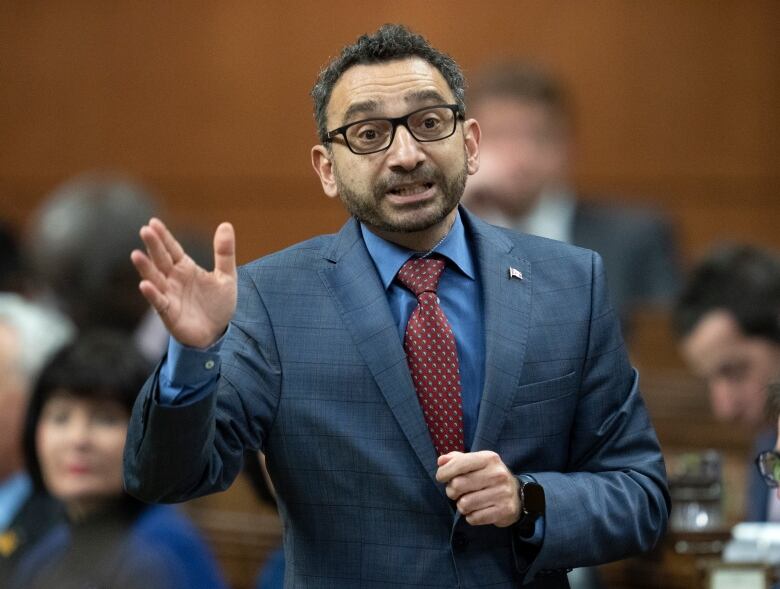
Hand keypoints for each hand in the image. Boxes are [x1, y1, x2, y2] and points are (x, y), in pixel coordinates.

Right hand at [131, 218, 236, 348]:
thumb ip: (224, 253)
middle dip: (153, 246)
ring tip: (136, 254)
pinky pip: (159, 302)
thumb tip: (226, 224)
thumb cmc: (218, 304)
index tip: (153, 222)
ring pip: (155, 279)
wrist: (217, 333)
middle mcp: (173, 279)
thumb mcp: (226, 276)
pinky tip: (144, 285)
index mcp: (185, 268)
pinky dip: (152, 294)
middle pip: (161, 260)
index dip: (163, 236)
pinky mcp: (169, 313)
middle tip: (145, 230)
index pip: (172, 248)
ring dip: (146, 268)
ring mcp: (169, 295)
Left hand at [436, 451, 519, 526]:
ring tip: (467, 502)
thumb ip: (457, 459)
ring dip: (461, 506)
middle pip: (458, 485)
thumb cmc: (489, 476)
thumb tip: (441, 462)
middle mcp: (497, 474)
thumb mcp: (477, 462)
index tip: (441, 477)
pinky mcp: (504, 511)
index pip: (459, 464)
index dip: (444, 472)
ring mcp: (502, 493)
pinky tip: (476, 511)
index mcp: (489, 458)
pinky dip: (471, 517)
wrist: (518, 494)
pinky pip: (474, 518)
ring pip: (464, 504)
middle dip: (451, 491)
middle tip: (455, 492)